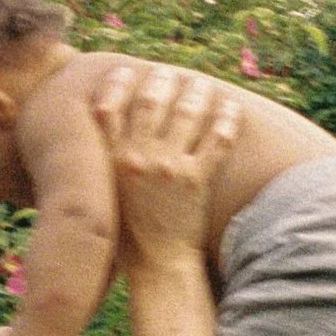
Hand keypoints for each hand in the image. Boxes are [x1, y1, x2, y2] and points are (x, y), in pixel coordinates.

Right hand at [91, 62, 239, 263]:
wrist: (158, 263)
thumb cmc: (128, 233)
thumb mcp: (105, 196)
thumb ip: (107, 163)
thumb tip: (109, 133)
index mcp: (112, 162)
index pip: (109, 110)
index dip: (117, 86)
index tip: (125, 71)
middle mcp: (140, 159)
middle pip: (151, 103)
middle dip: (161, 81)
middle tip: (168, 72)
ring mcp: (171, 168)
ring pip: (187, 113)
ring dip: (195, 92)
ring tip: (200, 83)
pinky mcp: (199, 180)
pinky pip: (217, 139)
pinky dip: (225, 119)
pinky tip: (230, 107)